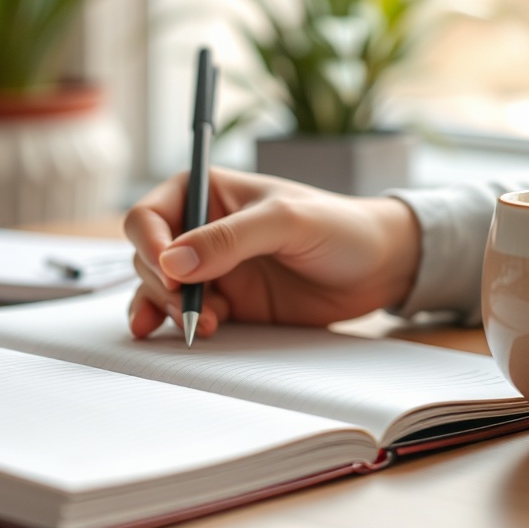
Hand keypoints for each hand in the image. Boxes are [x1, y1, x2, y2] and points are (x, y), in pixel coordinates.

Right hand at [124, 167, 421, 338]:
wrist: (380, 268)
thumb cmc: (339, 226)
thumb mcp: (285, 222)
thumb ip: (228, 239)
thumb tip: (173, 263)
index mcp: (207, 193)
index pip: (150, 214)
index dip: (149, 242)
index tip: (167, 270)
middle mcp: (201, 230)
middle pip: (149, 257)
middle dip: (160, 284)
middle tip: (189, 307)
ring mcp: (212, 270)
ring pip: (160, 290)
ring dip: (166, 309)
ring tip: (197, 326)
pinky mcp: (228, 303)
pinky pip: (185, 315)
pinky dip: (175, 325)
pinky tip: (182, 334)